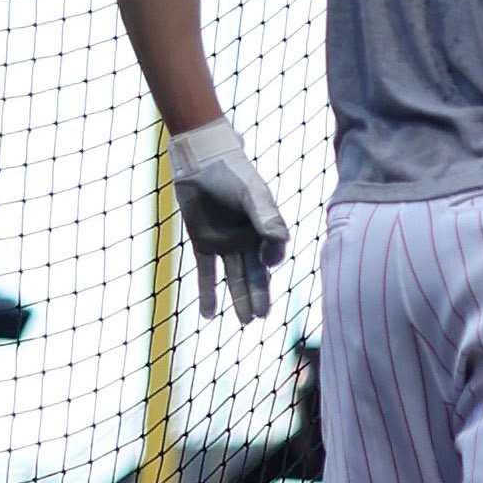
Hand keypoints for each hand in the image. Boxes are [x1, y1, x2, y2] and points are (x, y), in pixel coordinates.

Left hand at [168, 118, 287, 321]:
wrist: (200, 161)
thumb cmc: (232, 173)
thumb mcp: (252, 194)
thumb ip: (266, 216)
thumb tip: (282, 241)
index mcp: (266, 226)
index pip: (273, 251)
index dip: (272, 258)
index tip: (267, 262)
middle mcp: (249, 238)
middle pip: (255, 273)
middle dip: (258, 295)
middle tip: (261, 317)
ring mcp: (226, 242)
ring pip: (233, 277)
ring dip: (238, 298)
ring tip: (245, 322)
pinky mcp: (203, 243)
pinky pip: (205, 272)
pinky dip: (206, 292)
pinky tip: (208, 315)